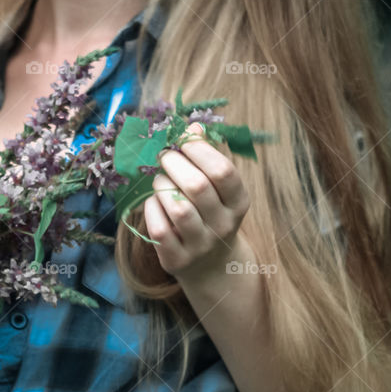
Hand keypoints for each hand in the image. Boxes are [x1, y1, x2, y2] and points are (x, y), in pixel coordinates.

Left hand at [144, 121, 250, 286]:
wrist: (209, 265)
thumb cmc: (210, 213)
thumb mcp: (217, 188)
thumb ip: (206, 156)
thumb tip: (192, 126)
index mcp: (238, 202)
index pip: (223, 171)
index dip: (198, 149)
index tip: (183, 140)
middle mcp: (224, 225)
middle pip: (197, 186)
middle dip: (174, 163)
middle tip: (164, 156)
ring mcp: (201, 245)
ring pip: (177, 207)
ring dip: (162, 186)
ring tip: (160, 181)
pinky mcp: (177, 259)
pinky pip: (158, 229)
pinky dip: (151, 209)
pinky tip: (155, 203)